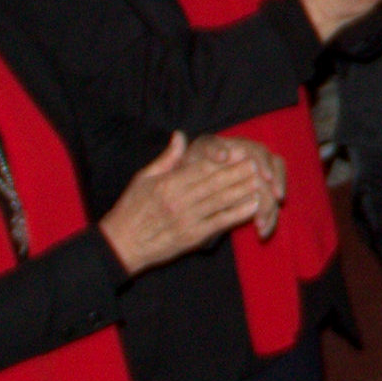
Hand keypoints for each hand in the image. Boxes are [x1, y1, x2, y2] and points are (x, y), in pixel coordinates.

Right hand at [99, 130, 277, 269]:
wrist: (122, 244)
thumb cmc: (131, 208)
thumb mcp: (143, 178)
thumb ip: (166, 158)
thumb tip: (181, 136)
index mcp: (167, 183)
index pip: (201, 168)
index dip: (222, 160)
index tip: (239, 151)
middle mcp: (179, 200)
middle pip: (214, 183)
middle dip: (237, 173)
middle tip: (257, 164)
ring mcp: (187, 219)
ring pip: (220, 201)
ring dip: (242, 190)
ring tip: (259, 181)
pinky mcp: (192, 237)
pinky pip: (219, 223)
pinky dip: (237, 214)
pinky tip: (252, 206)